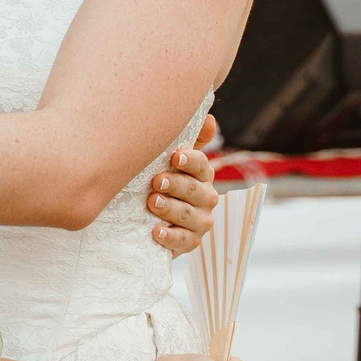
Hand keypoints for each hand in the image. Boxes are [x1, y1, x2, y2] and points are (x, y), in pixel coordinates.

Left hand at [148, 116, 222, 254]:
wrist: (150, 218)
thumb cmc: (164, 182)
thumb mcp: (173, 162)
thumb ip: (191, 141)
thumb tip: (209, 118)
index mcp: (203, 175)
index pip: (202, 166)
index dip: (191, 161)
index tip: (176, 157)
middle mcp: (206, 198)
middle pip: (195, 190)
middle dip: (176, 185)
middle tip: (156, 181)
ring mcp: (201, 221)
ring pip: (189, 215)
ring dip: (171, 209)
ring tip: (153, 202)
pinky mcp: (191, 242)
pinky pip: (184, 241)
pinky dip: (170, 237)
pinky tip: (155, 231)